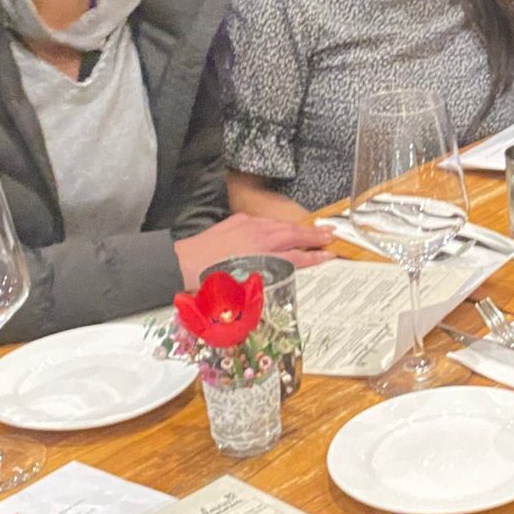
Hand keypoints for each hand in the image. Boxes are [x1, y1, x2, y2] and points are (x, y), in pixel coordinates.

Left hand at [175, 214, 334, 283]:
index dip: (315, 256)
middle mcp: (260, 238)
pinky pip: (266, 221)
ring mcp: (249, 226)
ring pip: (282, 225)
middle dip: (315, 235)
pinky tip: (283, 226)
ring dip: (300, 227)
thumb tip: (275, 292)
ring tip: (316, 228)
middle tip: (332, 235)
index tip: (330, 255)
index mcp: (263, 257)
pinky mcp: (238, 221)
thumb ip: (262, 289)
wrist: (181, 262)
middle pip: (294, 235)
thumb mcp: (241, 292)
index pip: (296, 256)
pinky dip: (280, 224)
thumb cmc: (209, 282)